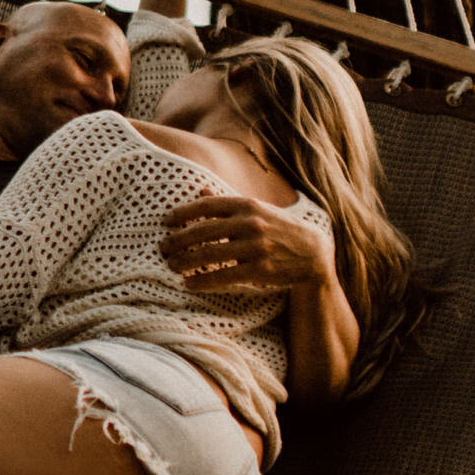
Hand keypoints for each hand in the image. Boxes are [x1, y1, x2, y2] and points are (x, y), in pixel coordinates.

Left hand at [160, 195, 332, 290]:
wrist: (312, 254)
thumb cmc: (279, 229)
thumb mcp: (257, 210)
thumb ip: (227, 202)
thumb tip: (199, 191)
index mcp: (248, 205)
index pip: (207, 205)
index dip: (183, 212)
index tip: (166, 221)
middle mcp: (250, 223)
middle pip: (203, 231)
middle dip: (178, 240)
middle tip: (162, 247)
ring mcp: (256, 247)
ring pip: (210, 255)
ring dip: (186, 261)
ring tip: (171, 265)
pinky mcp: (260, 270)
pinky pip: (224, 276)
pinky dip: (203, 280)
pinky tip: (189, 283)